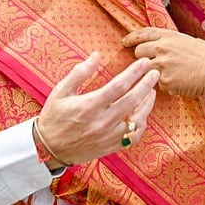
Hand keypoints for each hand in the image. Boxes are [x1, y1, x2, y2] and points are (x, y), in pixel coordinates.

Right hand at [36, 52, 158, 165]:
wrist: (49, 149)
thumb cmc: (54, 117)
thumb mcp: (61, 91)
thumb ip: (79, 73)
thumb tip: (96, 55)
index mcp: (89, 106)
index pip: (119, 86)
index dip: (134, 72)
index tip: (145, 62)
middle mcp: (102, 122)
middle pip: (133, 101)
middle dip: (147, 84)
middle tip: (155, 72)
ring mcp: (108, 136)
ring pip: (137, 120)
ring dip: (148, 104)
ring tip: (151, 90)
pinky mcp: (111, 147)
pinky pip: (134, 136)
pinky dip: (142, 124)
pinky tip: (143, 113)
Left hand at [122, 28, 204, 97]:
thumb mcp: (189, 41)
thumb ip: (172, 42)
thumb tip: (163, 46)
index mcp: (169, 36)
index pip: (143, 33)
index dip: (132, 37)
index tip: (125, 41)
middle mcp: (162, 48)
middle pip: (138, 52)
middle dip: (142, 58)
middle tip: (152, 64)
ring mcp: (162, 65)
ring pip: (145, 69)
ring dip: (152, 73)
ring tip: (169, 75)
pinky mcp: (164, 81)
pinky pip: (157, 84)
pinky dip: (166, 85)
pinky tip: (179, 83)